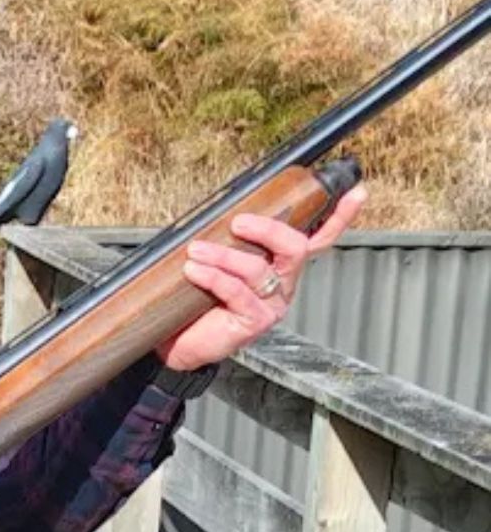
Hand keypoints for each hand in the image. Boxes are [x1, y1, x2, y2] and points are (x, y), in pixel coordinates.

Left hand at [159, 185, 364, 372]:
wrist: (176, 339)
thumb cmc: (197, 297)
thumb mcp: (216, 261)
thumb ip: (230, 239)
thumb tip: (225, 209)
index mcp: (281, 266)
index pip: (319, 239)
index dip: (339, 217)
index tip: (356, 192)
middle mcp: (284, 284)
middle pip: (295, 248)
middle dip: (268, 230)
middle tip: (238, 223)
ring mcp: (273, 305)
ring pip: (258, 268)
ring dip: (223, 255)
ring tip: (196, 251)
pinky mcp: (255, 322)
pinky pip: (237, 291)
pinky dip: (213, 276)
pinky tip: (194, 270)